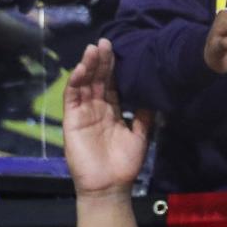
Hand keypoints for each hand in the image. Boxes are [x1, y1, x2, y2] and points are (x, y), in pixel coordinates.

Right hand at [63, 39, 152, 196]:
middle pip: (98, 79)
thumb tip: (154, 94)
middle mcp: (97, 108)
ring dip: (87, 66)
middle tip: (105, 41)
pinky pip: (72, 98)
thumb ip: (144, 114)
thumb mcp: (141, 135)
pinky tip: (80, 69)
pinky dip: (75, 82)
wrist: (110, 186)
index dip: (114, 67)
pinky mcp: (71, 121)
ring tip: (93, 49)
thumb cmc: (125, 163)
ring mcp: (83, 113)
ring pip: (84, 84)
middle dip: (101, 61)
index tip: (118, 48)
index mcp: (113, 110)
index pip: (112, 83)